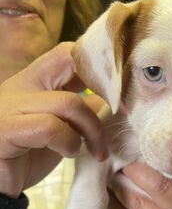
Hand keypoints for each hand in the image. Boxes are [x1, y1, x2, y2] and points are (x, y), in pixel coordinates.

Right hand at [0, 42, 107, 197]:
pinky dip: (69, 142)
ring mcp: (11, 106)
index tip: (122, 95)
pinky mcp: (7, 130)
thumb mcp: (61, 128)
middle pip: (69, 63)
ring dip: (92, 130)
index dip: (99, 67)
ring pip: (68, 103)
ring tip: (97, 151)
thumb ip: (80, 111)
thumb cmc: (28, 155)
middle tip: (123, 114)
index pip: (68, 53)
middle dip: (104, 89)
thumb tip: (110, 101)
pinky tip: (69, 153)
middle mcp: (21, 86)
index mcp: (35, 81)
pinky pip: (51, 128)